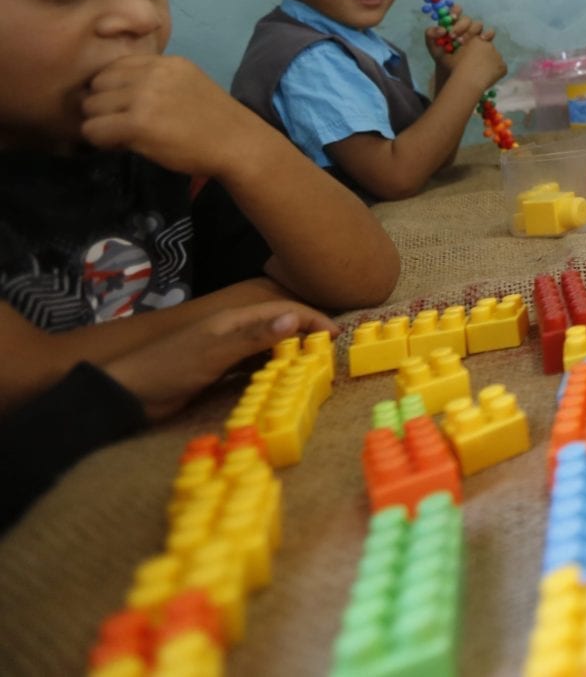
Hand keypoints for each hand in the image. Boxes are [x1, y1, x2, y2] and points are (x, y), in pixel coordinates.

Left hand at [79, 55, 268, 179]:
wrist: (238, 144)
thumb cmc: (215, 122)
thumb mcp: (187, 85)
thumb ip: (156, 81)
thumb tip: (116, 94)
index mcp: (166, 63)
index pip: (115, 66)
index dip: (113, 88)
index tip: (123, 106)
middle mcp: (152, 73)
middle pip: (98, 84)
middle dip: (103, 105)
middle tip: (119, 123)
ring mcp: (144, 96)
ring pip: (91, 107)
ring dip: (100, 123)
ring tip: (121, 135)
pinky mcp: (137, 123)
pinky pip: (93, 129)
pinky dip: (99, 140)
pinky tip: (119, 145)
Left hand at [104, 298, 335, 421]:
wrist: (130, 393)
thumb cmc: (170, 368)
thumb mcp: (215, 350)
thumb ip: (254, 335)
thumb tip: (293, 317)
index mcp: (234, 319)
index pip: (283, 310)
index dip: (311, 319)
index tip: (336, 336)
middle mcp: (233, 331)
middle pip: (278, 326)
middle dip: (306, 335)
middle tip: (329, 354)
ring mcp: (226, 351)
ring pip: (268, 347)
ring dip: (290, 354)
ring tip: (312, 367)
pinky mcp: (218, 371)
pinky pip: (254, 366)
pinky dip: (271, 369)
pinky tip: (280, 380)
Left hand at [424, 14, 493, 63]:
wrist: (455, 75)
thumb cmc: (444, 60)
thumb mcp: (434, 48)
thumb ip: (431, 35)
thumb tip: (442, 29)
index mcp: (453, 26)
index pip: (456, 12)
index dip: (455, 11)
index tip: (452, 17)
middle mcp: (465, 29)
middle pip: (467, 19)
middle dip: (461, 25)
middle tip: (453, 35)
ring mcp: (476, 35)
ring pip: (478, 25)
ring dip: (472, 30)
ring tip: (463, 42)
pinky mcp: (485, 43)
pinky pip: (489, 34)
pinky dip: (487, 34)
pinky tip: (482, 40)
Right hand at [437, 32, 506, 89]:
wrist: (467, 82)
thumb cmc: (455, 69)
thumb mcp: (448, 57)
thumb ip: (452, 50)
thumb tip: (454, 46)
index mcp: (476, 40)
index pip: (479, 40)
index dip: (476, 48)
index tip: (473, 56)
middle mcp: (489, 45)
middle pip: (488, 49)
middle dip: (484, 56)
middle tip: (477, 67)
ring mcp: (498, 55)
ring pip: (494, 59)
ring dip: (489, 65)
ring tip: (480, 75)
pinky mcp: (503, 67)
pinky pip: (500, 69)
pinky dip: (496, 74)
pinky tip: (487, 79)